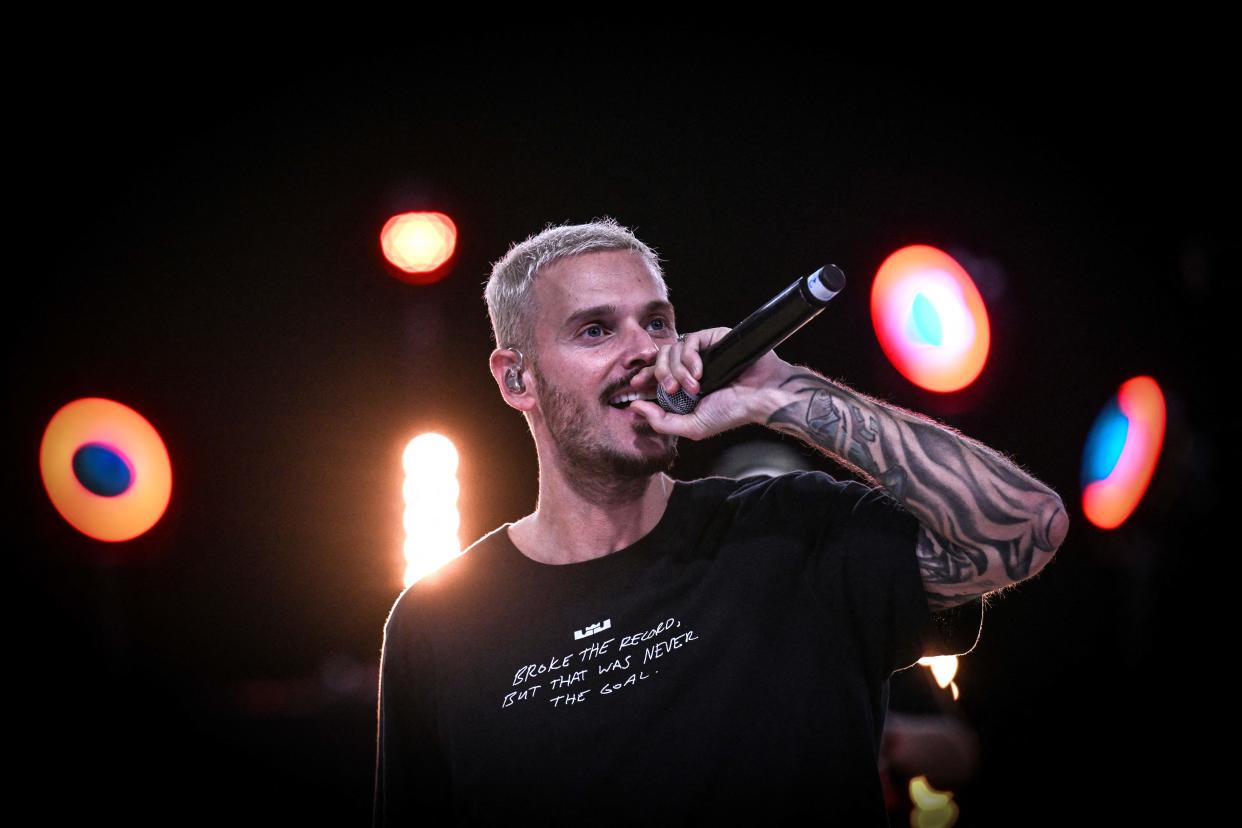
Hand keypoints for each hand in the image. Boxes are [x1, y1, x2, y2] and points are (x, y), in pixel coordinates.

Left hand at [627, 327, 791, 439]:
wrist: (760, 396)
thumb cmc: (731, 412)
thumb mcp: (691, 426)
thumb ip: (661, 421)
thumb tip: (634, 407)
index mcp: (682, 386)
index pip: (654, 375)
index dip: (643, 377)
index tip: (635, 385)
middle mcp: (689, 367)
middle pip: (659, 359)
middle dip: (660, 375)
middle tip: (672, 390)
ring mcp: (700, 352)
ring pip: (671, 349)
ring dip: (678, 371)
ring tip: (695, 386)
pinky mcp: (711, 338)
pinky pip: (689, 341)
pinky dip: (690, 358)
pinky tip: (701, 372)